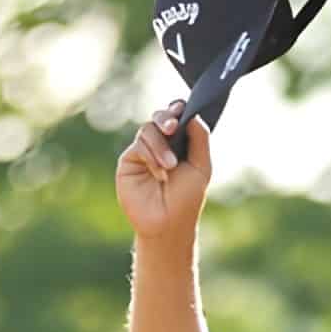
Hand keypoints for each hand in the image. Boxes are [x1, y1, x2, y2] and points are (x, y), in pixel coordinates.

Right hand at [115, 100, 211, 241]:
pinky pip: (138, 145)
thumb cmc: (186, 198)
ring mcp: (144, 152)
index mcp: (180, 144)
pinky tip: (159, 173)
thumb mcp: (201, 166)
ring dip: (161, 146)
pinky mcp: (129, 160)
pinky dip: (151, 156)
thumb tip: (194, 114)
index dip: (178, 110)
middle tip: (172, 128)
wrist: (167, 222)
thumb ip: (199, 139)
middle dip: (166, 118)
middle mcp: (161, 145)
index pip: (177, 118)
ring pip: (148, 130)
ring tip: (170, 166)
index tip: (182, 109)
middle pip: (160, 118)